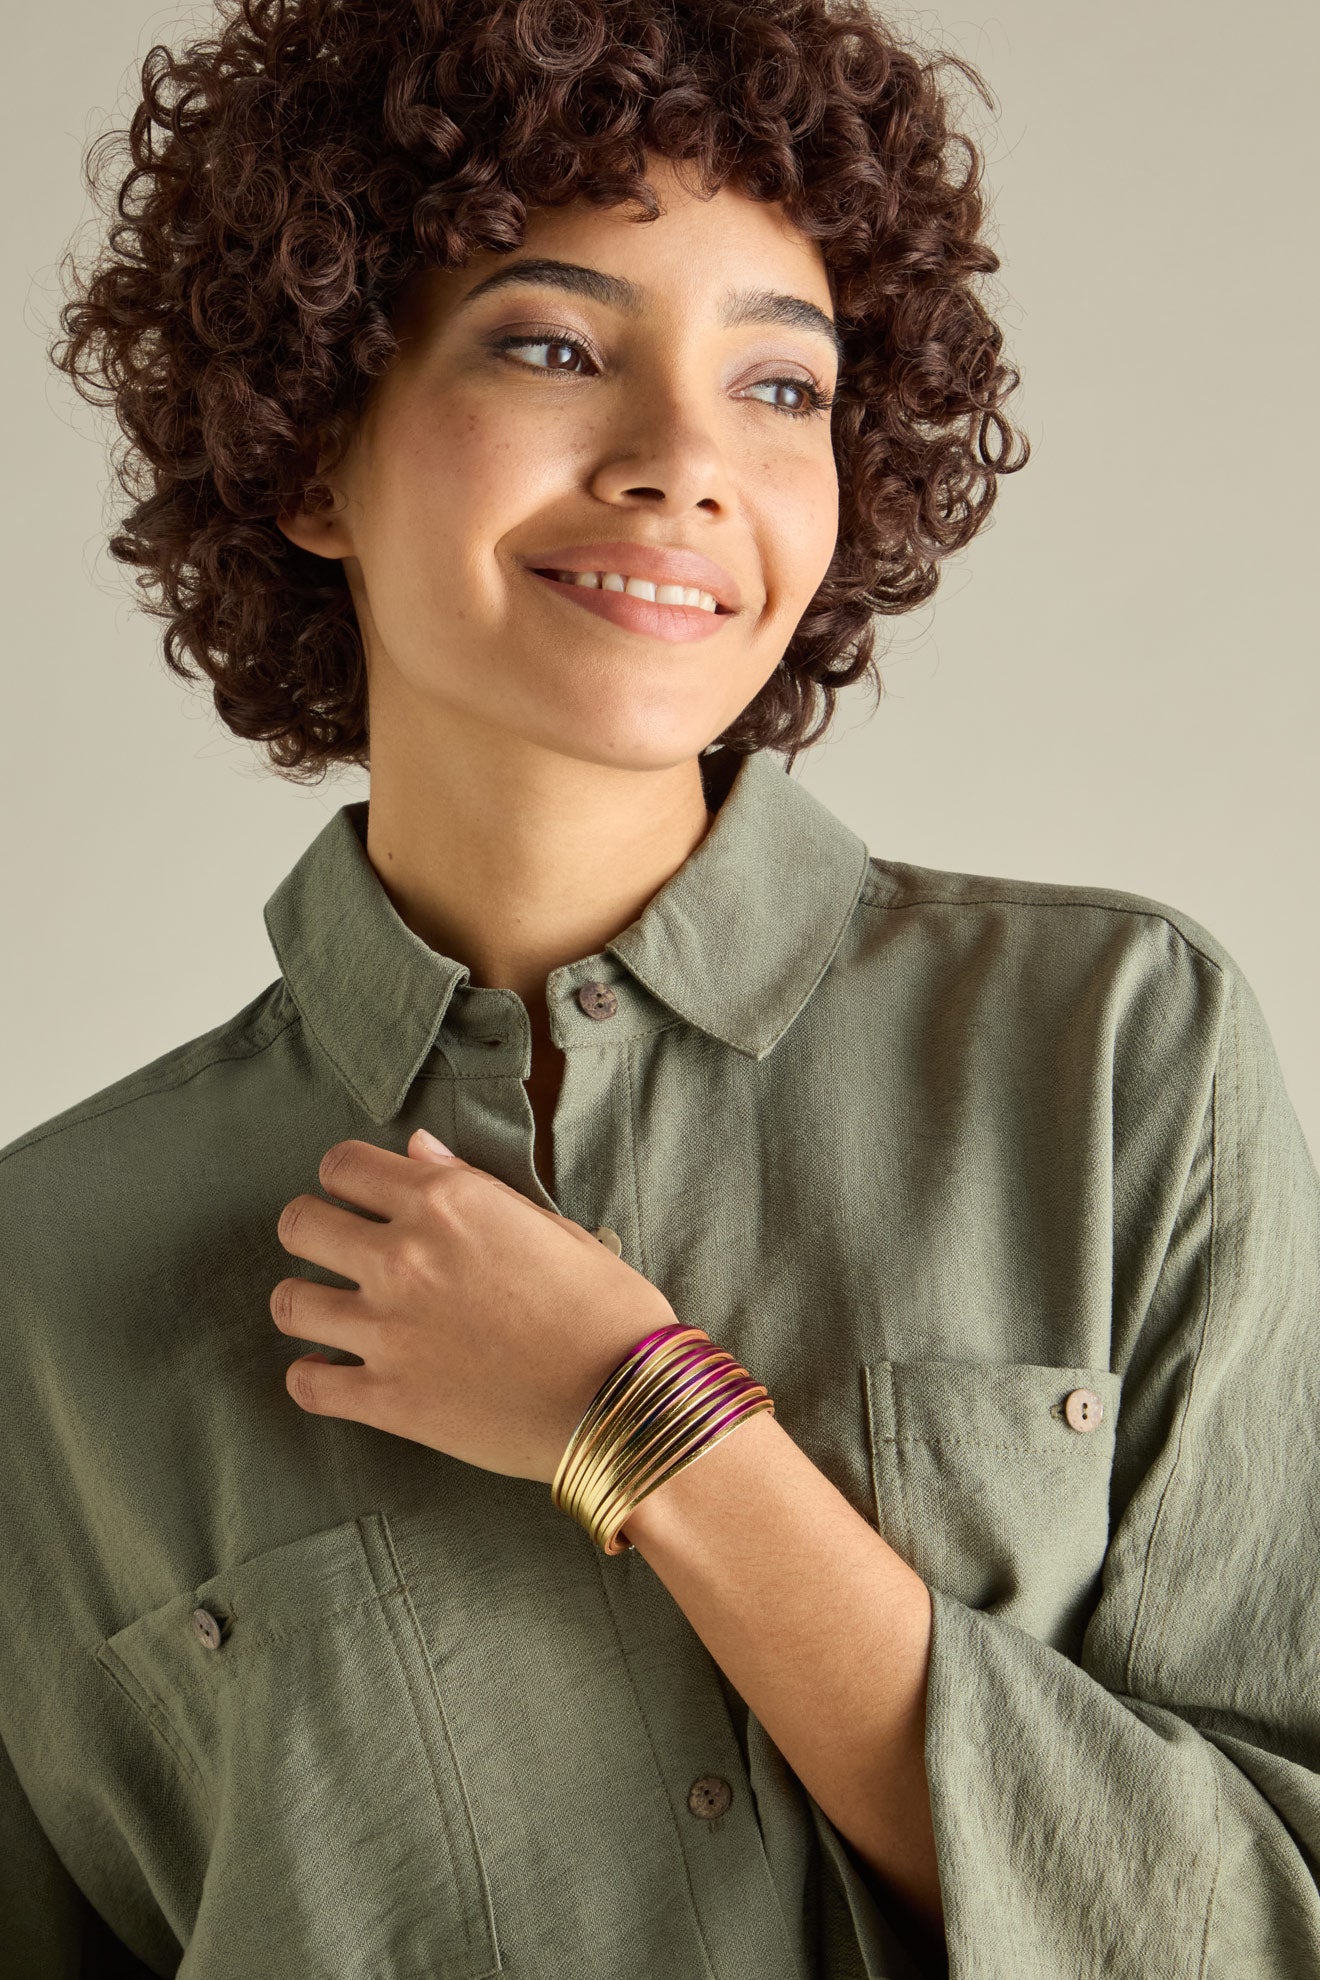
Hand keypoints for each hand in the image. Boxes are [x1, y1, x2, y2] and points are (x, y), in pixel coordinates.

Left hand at [271, 1128, 676, 1484]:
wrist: (626, 1399)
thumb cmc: (605, 1306)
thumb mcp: (548, 1224)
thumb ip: (470, 1183)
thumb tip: (418, 1150)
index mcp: (445, 1203)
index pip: (342, 1165)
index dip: (346, 1178)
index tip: (359, 1196)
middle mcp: (402, 1258)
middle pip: (299, 1224)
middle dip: (313, 1230)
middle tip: (337, 1249)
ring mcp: (386, 1332)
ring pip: (289, 1303)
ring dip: (307, 1302)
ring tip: (332, 1312)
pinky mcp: (387, 1400)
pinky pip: (307, 1385)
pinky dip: (312, 1379)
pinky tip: (332, 1373)